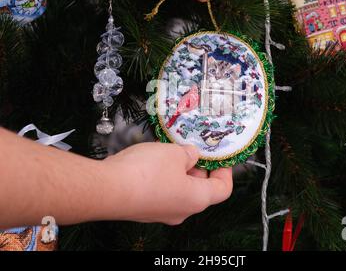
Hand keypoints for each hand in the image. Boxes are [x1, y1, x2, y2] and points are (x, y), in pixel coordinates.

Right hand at [103, 143, 232, 224]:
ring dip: (178, 169)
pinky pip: (160, 191)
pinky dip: (162, 176)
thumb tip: (191, 155)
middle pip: (200, 189)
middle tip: (191, 147)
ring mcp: (161, 212)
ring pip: (178, 189)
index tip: (219, 156)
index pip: (222, 189)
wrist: (107, 188)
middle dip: (197, 166)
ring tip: (169, 149)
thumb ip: (189, 153)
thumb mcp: (175, 153)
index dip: (225, 171)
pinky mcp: (143, 208)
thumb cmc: (146, 172)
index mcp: (197, 199)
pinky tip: (152, 159)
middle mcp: (181, 210)